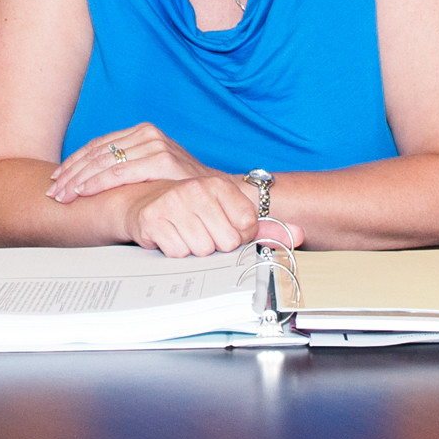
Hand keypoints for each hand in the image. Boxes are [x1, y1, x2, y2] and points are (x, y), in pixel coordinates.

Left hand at [46, 123, 215, 201]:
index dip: (73, 163)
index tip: (55, 179)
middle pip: (96, 153)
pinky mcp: (162, 160)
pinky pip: (121, 172)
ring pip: (103, 162)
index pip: (97, 146)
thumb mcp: (151, 170)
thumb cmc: (181, 185)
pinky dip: (98, 182)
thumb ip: (127, 167)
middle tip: (53, 192)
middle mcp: (147, 134)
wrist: (219, 192)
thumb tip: (90, 180)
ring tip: (62, 195)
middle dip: (70, 174)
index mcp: (141, 132)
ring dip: (78, 180)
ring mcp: (155, 145)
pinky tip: (83, 192)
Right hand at [109, 176, 305, 257]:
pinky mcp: (153, 219)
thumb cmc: (187, 210)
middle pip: (225, 243)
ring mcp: (172, 203)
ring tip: (183, 234)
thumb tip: (299, 234)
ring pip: (201, 250)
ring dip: (192, 250)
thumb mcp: (225, 213)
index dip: (236, 236)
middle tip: (199, 233)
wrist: (139, 202)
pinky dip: (173, 251)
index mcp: (217, 185)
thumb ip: (264, 227)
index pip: (246, 227)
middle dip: (214, 246)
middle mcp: (195, 189)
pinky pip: (177, 253)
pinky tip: (168, 237)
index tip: (221, 228)